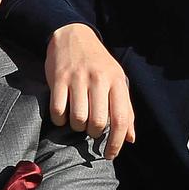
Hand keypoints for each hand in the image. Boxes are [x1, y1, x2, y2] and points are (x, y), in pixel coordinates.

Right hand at [45, 23, 134, 158]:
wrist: (73, 34)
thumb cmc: (98, 63)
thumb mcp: (116, 80)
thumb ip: (125, 108)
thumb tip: (130, 139)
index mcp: (116, 81)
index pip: (121, 118)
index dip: (116, 142)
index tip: (110, 155)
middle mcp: (99, 79)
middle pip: (98, 122)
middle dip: (93, 133)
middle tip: (90, 128)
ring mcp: (78, 78)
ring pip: (78, 119)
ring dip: (76, 127)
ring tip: (77, 120)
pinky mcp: (59, 78)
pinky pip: (58, 111)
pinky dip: (60, 120)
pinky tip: (63, 114)